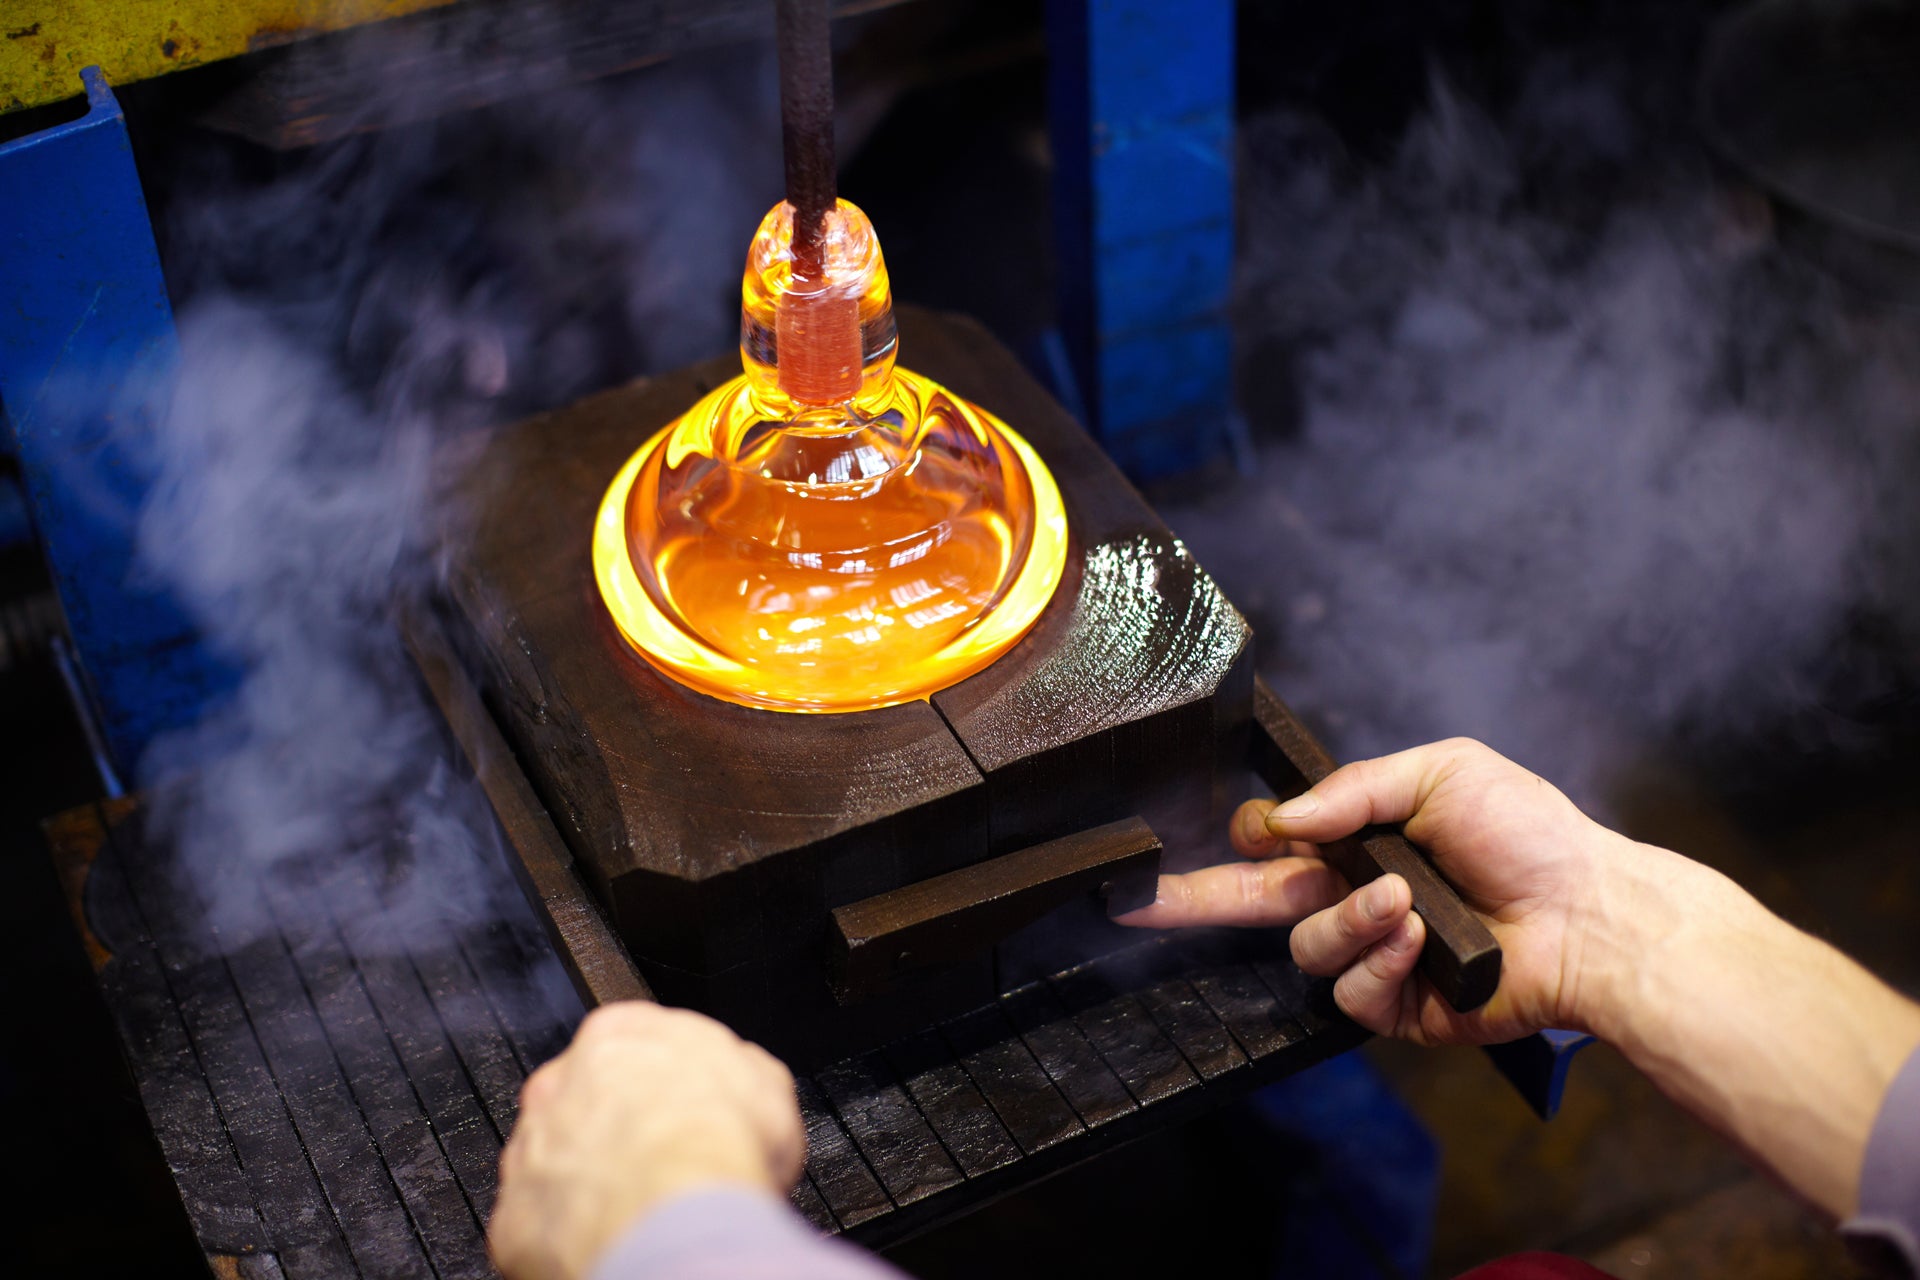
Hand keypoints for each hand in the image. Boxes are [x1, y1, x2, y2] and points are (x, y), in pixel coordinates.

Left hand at [489, 1003, 804, 1279]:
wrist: (680, 1217)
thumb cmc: (718, 1145)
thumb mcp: (764, 1082)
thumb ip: (733, 1067)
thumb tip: (739, 1076)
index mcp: (618, 1036)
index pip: (629, 1047)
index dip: (661, 1086)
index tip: (681, 1112)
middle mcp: (560, 1084)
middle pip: (583, 1103)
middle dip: (614, 1130)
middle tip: (659, 1162)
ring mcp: (530, 1148)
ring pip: (555, 1162)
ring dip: (588, 1181)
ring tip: (637, 1209)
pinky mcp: (515, 1215)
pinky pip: (539, 1224)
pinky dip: (568, 1234)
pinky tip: (610, 1237)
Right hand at [1120, 737, 1636, 1044]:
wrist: (1591, 912)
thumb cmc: (1529, 834)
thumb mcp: (1441, 773)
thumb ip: (1352, 791)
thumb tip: (1280, 819)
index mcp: (1360, 841)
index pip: (1274, 843)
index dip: (1248, 838)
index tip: (1240, 831)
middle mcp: (1356, 898)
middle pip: (1252, 904)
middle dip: (1191, 902)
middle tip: (1138, 904)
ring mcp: (1374, 955)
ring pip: (1308, 948)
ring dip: (1350, 920)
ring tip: (1403, 899)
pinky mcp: (1397, 1007)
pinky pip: (1351, 991)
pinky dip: (1381, 959)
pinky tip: (1417, 937)